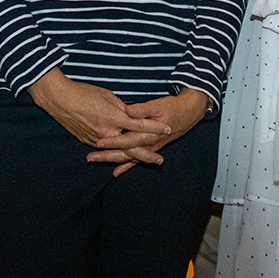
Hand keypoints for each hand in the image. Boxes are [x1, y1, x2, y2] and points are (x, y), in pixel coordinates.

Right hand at [29, 69, 170, 149]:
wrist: (61, 100)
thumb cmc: (84, 93)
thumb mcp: (108, 96)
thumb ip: (122, 108)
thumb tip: (132, 115)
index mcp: (114, 117)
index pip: (140, 124)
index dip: (155, 127)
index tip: (168, 129)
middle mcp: (108, 132)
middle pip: (132, 146)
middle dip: (148, 154)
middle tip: (161, 160)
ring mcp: (98, 139)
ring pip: (120, 152)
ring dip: (135, 158)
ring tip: (147, 162)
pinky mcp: (89, 142)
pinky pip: (107, 151)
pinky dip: (117, 156)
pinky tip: (125, 162)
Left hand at [87, 89, 208, 176]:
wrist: (189, 113)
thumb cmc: (172, 107)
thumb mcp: (157, 105)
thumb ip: (142, 110)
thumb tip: (128, 111)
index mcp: (148, 133)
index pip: (127, 139)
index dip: (112, 141)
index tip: (97, 142)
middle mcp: (148, 144)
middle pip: (124, 152)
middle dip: (106, 155)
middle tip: (90, 158)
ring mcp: (149, 148)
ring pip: (128, 158)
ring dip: (112, 160)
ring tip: (95, 162)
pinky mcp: (151, 148)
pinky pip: (137, 160)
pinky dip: (126, 166)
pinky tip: (116, 172)